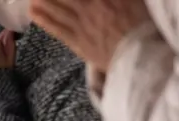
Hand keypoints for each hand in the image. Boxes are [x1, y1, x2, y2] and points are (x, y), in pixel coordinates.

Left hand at [30, 0, 150, 72]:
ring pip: (57, 7)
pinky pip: (57, 28)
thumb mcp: (136, 2)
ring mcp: (83, 24)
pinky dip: (43, 18)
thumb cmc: (145, 27)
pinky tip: (33, 10)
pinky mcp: (78, 41)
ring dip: (43, 0)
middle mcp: (91, 6)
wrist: (142, 57)